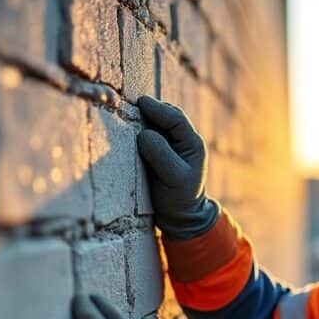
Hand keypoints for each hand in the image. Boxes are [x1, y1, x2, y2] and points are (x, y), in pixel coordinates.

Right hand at [136, 95, 218, 239]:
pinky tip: (126, 128)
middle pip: (166, 116)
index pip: (176, 119)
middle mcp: (183, 140)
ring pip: (156, 123)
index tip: (140, 103)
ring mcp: (170, 145)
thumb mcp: (174, 178)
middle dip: (149, 109)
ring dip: (142, 117)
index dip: (158, 109)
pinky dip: (138, 128)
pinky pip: (148, 134)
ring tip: (126, 112)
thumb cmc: (179, 198)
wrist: (179, 216)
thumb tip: (144, 134)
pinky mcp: (158, 152)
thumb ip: (161, 155)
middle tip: (128, 103)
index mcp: (193, 143)